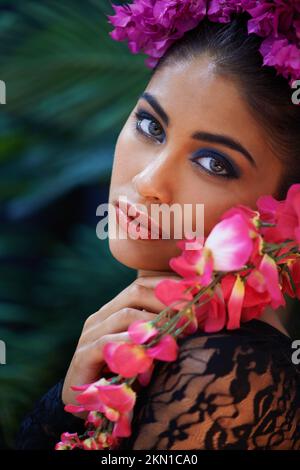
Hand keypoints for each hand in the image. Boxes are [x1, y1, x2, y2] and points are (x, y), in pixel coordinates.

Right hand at [62, 274, 179, 414]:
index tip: (197, 292)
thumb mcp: (144, 350)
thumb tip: (193, 320)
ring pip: (125, 314)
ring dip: (155, 322)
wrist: (87, 404)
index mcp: (114, 309)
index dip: (169, 285)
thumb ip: (159, 334)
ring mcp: (90, 334)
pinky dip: (132, 343)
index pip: (142, 284)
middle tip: (191, 312)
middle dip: (167, 299)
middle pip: (135, 291)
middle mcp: (102, 316)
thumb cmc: (122, 375)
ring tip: (178, 330)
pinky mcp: (83, 355)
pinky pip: (108, 342)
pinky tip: (150, 351)